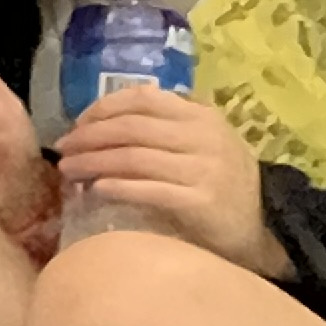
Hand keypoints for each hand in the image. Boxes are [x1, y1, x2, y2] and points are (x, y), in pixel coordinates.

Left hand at [57, 86, 280, 270]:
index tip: (78, 124)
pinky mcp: (199, 201)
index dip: (103, 108)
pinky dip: (118, 186)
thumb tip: (107, 124)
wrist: (263, 226)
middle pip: (131, 127)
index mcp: (200, 115)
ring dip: (93, 162)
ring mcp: (202, 168)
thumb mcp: (203, 143)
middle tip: (62, 150)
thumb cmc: (223, 185)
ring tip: (68, 172)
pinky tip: (96, 189)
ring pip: (134, 156)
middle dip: (89, 136)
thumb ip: (167, 128)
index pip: (143, 98)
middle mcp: (202, 136)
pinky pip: (148, 188)